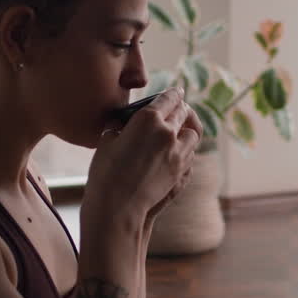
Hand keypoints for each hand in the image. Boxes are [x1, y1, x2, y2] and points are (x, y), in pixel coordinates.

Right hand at [85, 88, 201, 222]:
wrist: (117, 206)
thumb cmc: (105, 172)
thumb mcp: (106, 140)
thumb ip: (118, 125)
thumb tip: (121, 121)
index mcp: (147, 118)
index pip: (168, 98)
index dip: (174, 94)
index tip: (177, 92)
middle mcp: (167, 132)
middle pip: (183, 112)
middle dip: (181, 108)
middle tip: (178, 109)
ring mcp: (177, 152)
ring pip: (193, 133)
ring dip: (187, 129)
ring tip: (180, 131)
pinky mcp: (181, 170)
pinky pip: (191, 153)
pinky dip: (187, 148)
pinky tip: (178, 150)